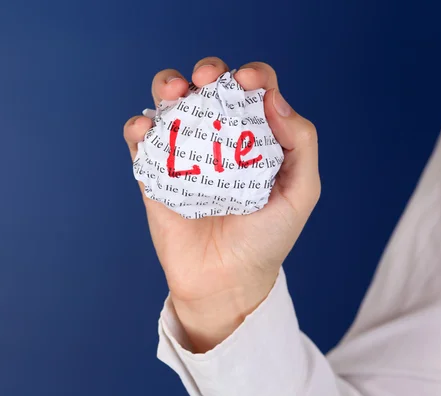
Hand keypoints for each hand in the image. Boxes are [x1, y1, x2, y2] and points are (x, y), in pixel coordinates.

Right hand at [124, 57, 319, 352]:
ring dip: (168, 85)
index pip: (254, 91)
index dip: (253, 76)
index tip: (248, 82)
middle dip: (207, 70)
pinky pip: (141, 140)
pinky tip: (148, 131)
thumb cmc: (267, 238)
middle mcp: (219, 138)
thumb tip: (274, 98)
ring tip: (174, 92)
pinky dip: (139, 127)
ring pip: (170, 102)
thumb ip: (301, 143)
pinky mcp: (155, 173)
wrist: (227, 281)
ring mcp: (185, 153)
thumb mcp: (300, 192)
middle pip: (208, 87)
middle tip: (206, 79)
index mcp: (256, 137)